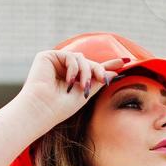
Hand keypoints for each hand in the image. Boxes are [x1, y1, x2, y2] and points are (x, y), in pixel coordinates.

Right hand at [16, 49, 130, 125]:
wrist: (42, 110)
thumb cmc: (60, 108)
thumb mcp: (85, 93)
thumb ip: (98, 80)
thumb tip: (113, 71)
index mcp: (70, 79)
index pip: (90, 69)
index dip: (106, 65)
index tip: (124, 62)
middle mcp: (62, 70)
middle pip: (87, 62)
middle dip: (97, 70)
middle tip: (104, 79)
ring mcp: (54, 63)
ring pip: (80, 57)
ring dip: (86, 71)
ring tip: (84, 86)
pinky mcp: (46, 56)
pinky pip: (70, 55)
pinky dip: (74, 67)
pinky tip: (70, 81)